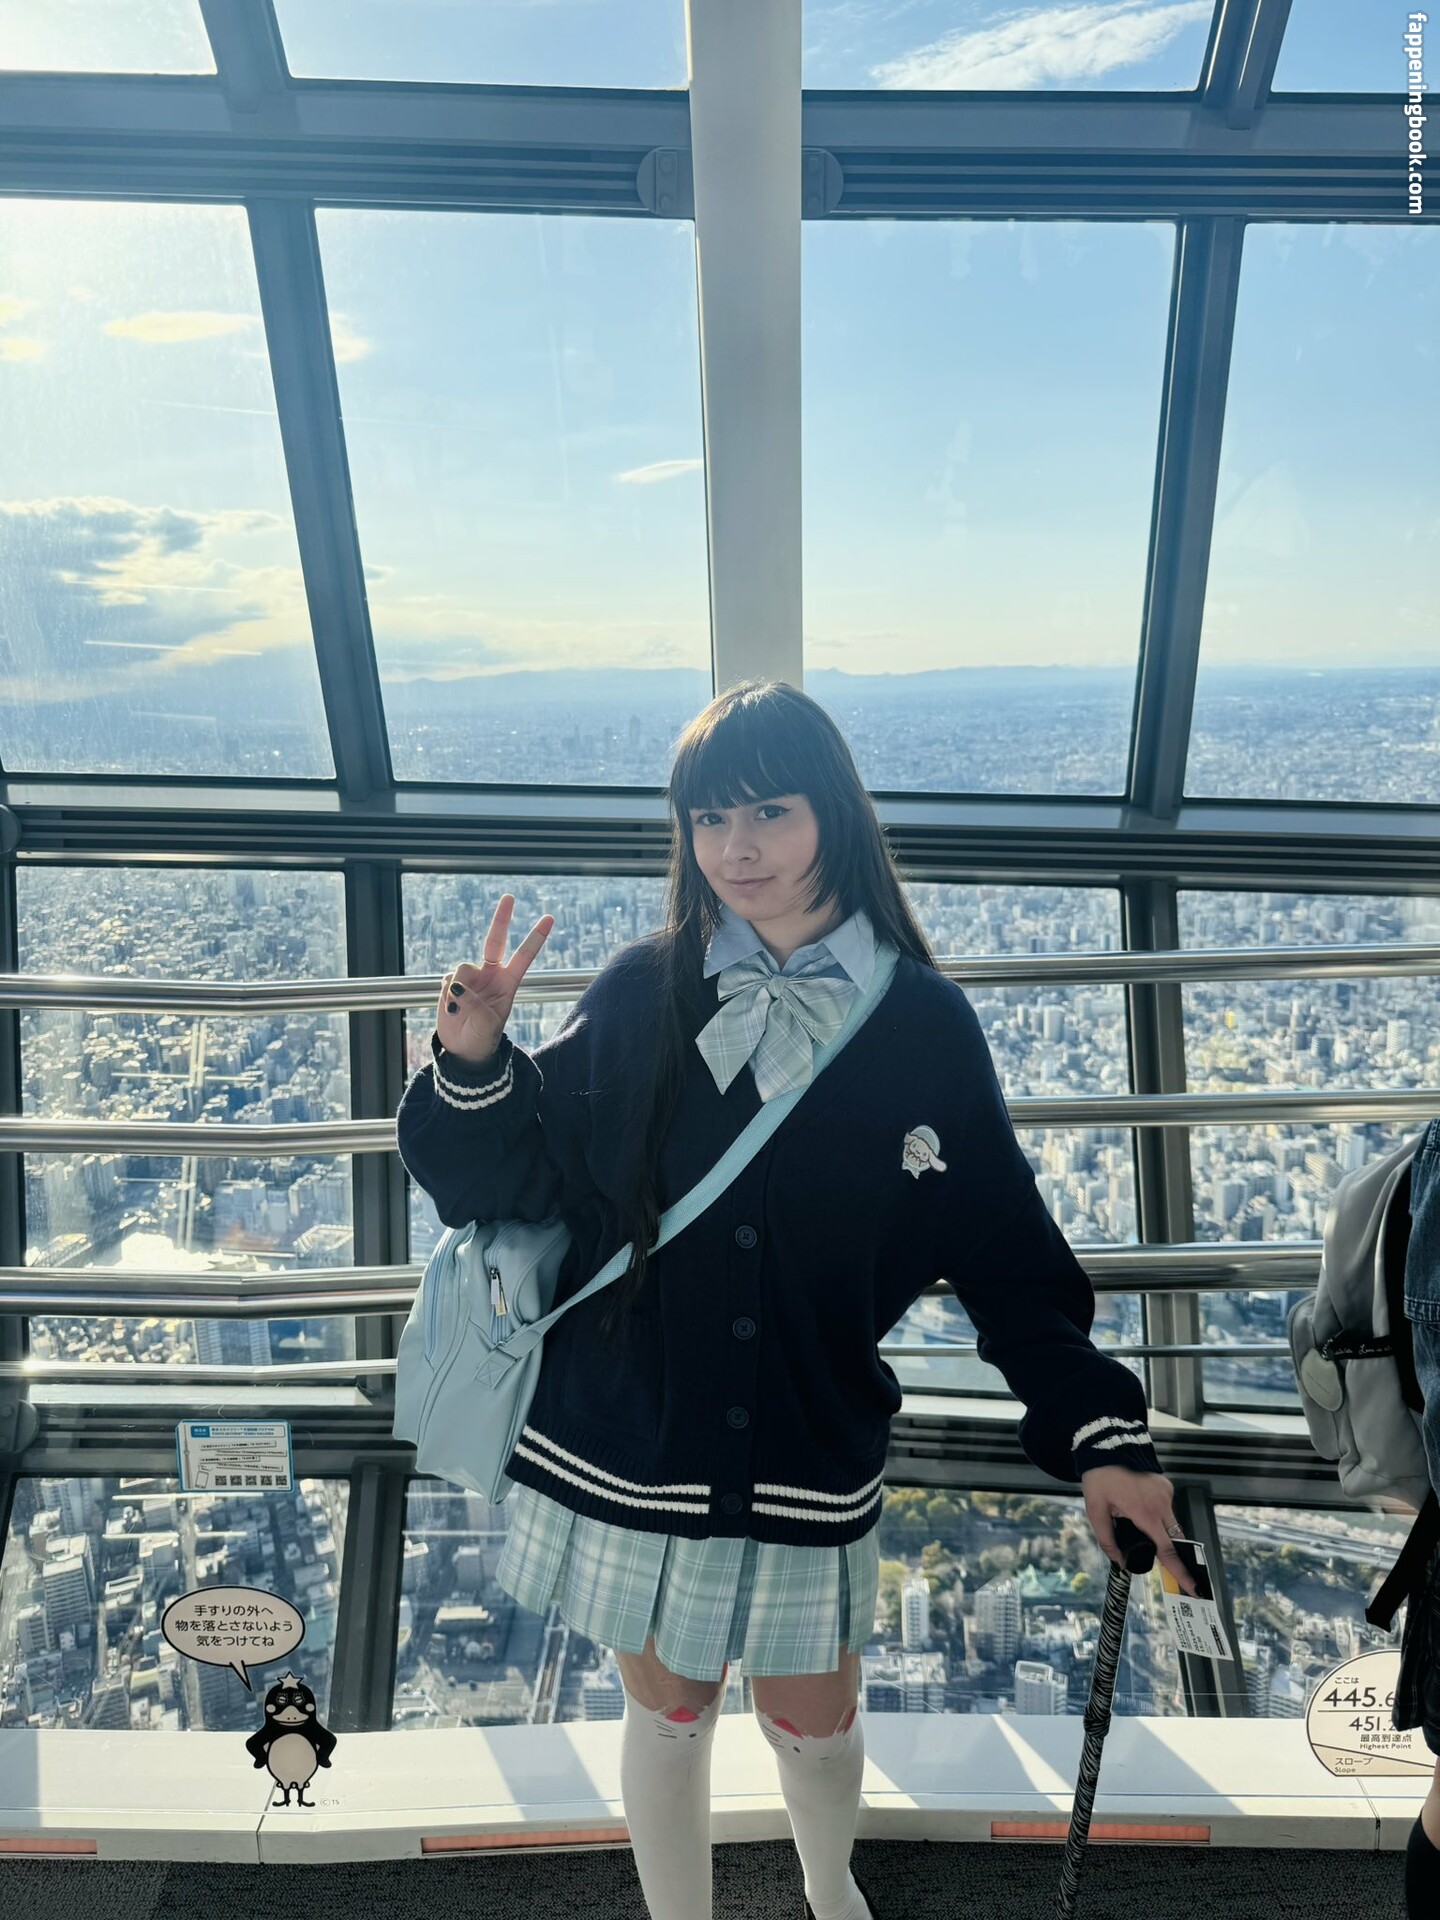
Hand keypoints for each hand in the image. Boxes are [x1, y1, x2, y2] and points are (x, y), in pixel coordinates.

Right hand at [438, 894, 554, 1066]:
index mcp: (508, 982)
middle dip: (502, 918)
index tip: (549, 918)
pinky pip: (448, 981)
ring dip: (460, 990)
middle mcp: (491, 974)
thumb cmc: (482, 1038)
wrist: (462, 1048)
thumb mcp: (485, 1026)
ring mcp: (471, 977)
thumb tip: (457, 987)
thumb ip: (474, 1004)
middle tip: (510, 896)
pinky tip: (452, 1007)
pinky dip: (448, 995)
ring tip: (461, 1010)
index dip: (536, 937)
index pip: (524, 956)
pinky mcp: (453, 982)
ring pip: (462, 968)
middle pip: (495, 940)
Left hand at [1081, 1466, 1198, 1595]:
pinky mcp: (1166, 1486)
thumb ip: (1107, 1540)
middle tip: (1170, 1569)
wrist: (1108, 1446)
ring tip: (1133, 1518)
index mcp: (1146, 1514)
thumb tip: (1120, 1562)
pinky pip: (1166, 1508)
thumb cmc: (1101, 1478)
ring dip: (1159, 1531)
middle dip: (1174, 1557)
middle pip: (1174, 1540)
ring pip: (1170, 1524)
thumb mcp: (1095, 1511)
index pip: (1167, 1550)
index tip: (1194, 1588)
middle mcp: (1162, 1505)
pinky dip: (1157, 1514)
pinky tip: (1138, 1505)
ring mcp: (1167, 1494)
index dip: (1180, 1572)